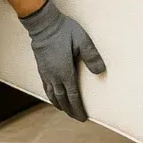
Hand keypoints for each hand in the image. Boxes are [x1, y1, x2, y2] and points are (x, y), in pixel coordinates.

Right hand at [19, 0, 105, 120]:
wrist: (44, 24)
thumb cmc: (64, 31)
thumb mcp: (82, 40)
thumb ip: (91, 56)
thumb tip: (100, 71)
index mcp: (65, 72)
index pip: (73, 96)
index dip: (78, 108)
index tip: (83, 118)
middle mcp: (54, 76)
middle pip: (62, 99)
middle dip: (70, 110)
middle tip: (77, 117)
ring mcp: (46, 73)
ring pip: (52, 95)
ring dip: (60, 105)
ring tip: (66, 111)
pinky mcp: (41, 68)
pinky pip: (46, 87)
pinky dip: (51, 96)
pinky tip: (53, 96)